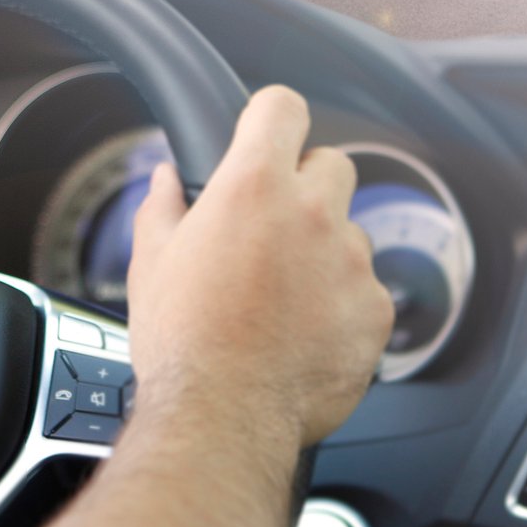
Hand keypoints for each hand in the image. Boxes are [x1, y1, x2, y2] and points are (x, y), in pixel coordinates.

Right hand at [126, 86, 393, 448]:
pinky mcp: (375, 310)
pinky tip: (305, 334)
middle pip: (332, 165)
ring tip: (284, 299)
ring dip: (325, 252)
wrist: (222, 418)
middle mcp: (312, 213)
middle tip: (275, 229)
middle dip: (307, 187)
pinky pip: (366, 289)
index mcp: (253, 187)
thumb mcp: (151, 262)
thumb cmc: (182, 343)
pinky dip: (343, 305)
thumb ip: (163, 206)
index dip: (274, 118)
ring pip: (350, 233)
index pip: (284, 108)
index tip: (268, 136)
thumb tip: (166, 179)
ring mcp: (351, 262)